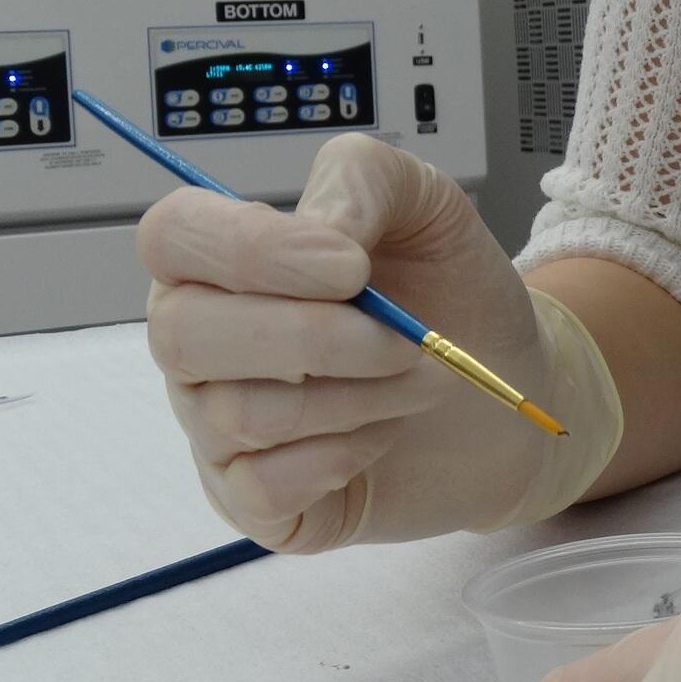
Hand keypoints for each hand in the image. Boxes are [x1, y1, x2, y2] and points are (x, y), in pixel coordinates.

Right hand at [137, 132, 621, 550]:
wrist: (509, 390)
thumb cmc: (454, 296)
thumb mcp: (427, 205)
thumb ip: (362, 180)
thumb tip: (318, 228)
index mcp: (223, 260)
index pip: (171, 236)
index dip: (252, 251)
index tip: (352, 266)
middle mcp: (201, 342)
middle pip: (185, 335)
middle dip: (318, 338)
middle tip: (406, 340)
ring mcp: (216, 426)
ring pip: (239, 414)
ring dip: (356, 397)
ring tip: (414, 382)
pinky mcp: (253, 501)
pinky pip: (265, 486)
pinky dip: (344, 457)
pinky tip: (381, 436)